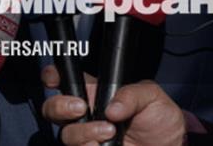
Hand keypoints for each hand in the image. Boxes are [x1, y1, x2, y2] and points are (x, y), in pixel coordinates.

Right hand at [44, 67, 184, 145]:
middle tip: (80, 108)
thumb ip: (132, 95)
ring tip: (110, 132)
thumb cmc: (160, 119)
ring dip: (85, 132)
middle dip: (60, 106)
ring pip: (66, 134)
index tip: (53, 78)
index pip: (69, 80)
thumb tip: (111, 108)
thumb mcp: (152, 97)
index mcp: (97, 93)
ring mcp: (88, 137)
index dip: (54, 76)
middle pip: (53, 109)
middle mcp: (87, 115)